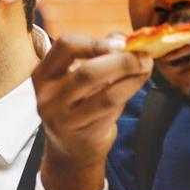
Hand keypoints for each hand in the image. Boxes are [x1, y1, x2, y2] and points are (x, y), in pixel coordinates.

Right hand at [34, 33, 152, 189]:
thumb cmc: (77, 105)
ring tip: (146, 68)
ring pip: (104, 94)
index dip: (96, 42)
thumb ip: (97, 54)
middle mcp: (48, 97)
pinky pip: (112, 110)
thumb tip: (124, 39)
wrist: (71, 150)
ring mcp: (64, 119)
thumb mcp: (77, 77)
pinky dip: (128, 93)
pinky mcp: (83, 134)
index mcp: (43, 75)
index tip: (122, 43)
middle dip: (122, 61)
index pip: (65, 46)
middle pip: (87, 72)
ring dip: (131, 78)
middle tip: (143, 56)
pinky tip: (138, 83)